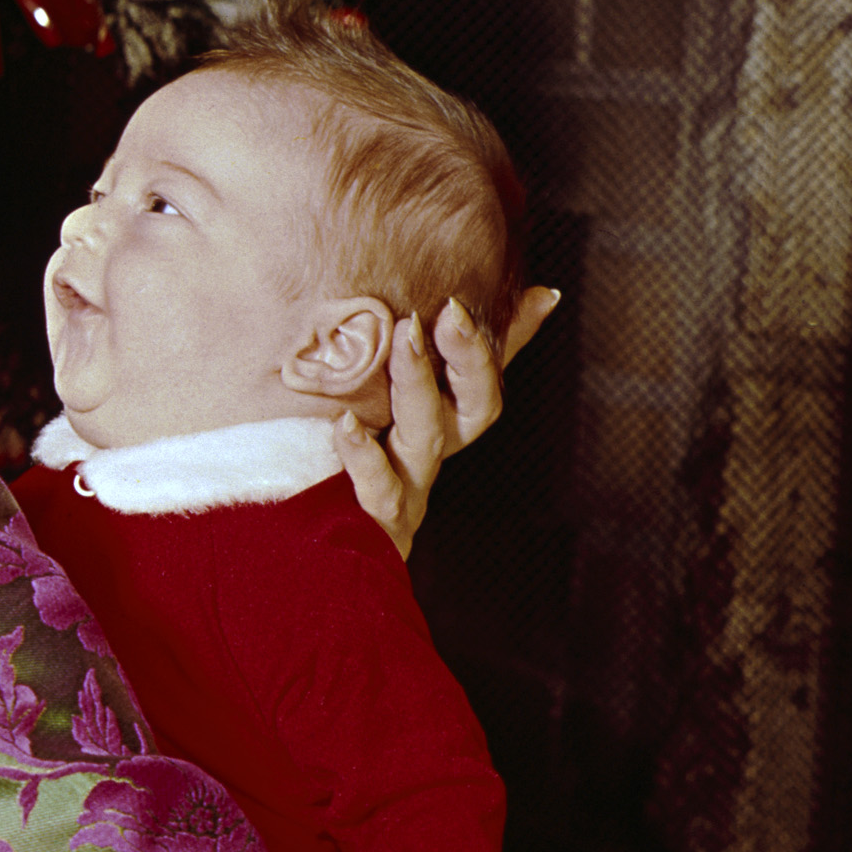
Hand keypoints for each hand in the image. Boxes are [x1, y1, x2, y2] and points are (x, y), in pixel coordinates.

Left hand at [336, 285, 559, 558]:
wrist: (306, 557)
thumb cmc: (353, 464)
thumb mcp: (403, 406)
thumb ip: (462, 356)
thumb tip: (545, 295)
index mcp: (437, 433)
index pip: (481, 389)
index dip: (482, 348)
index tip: (461, 303)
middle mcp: (427, 463)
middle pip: (468, 413)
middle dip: (467, 360)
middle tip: (449, 312)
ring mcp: (403, 495)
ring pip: (424, 442)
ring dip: (419, 386)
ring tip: (406, 337)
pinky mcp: (370, 525)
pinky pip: (375, 490)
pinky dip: (363, 457)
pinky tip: (345, 424)